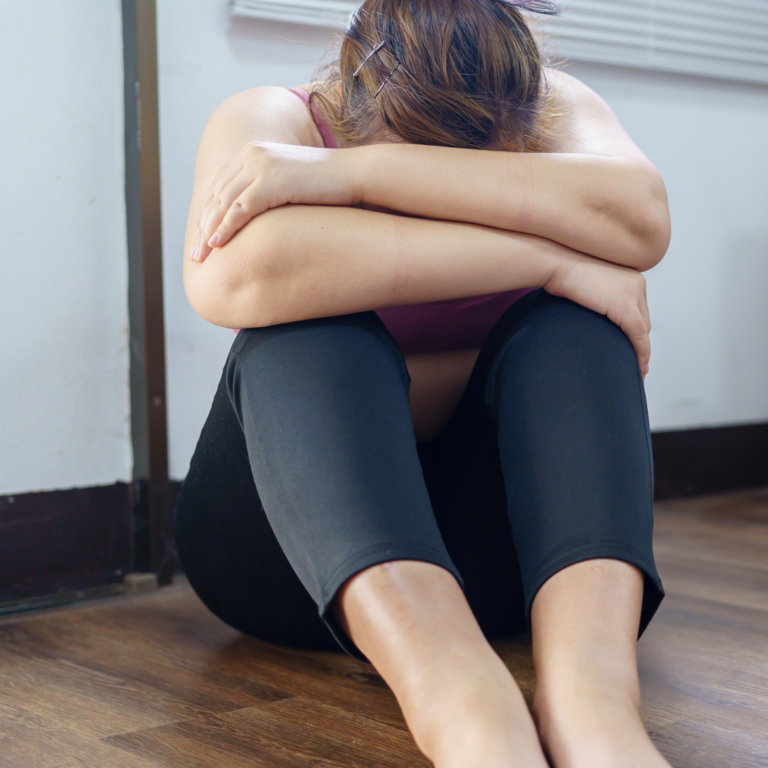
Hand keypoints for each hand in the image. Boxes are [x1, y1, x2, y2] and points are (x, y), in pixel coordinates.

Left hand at [189, 141, 358, 261]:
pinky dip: (225, 228)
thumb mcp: (291, 184)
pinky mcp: (271, 181)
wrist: (354, 174)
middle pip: (216, 195)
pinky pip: (239, 208)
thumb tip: (261, 215)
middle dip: (203, 226)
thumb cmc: (329, 185)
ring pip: (223, 203)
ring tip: (201, 256)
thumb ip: (271, 190)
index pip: (220, 186)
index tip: (202, 238)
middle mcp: (251, 155)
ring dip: (209, 231)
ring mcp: (260, 166)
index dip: (208, 213)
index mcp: (253, 153)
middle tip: (195, 254)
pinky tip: (217, 245)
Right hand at [544, 253, 651, 378]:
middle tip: (635, 360)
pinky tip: (639, 366)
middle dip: (639, 340)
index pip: (638, 308)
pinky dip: (640, 352)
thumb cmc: (562, 272)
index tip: (634, 346)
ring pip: (643, 329)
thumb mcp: (587, 284)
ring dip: (641, 349)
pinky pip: (638, 335)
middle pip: (643, 319)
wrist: (556, 263)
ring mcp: (633, 294)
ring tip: (637, 367)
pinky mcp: (625, 307)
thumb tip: (592, 311)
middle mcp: (637, 283)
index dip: (636, 329)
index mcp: (630, 276)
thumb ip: (597, 296)